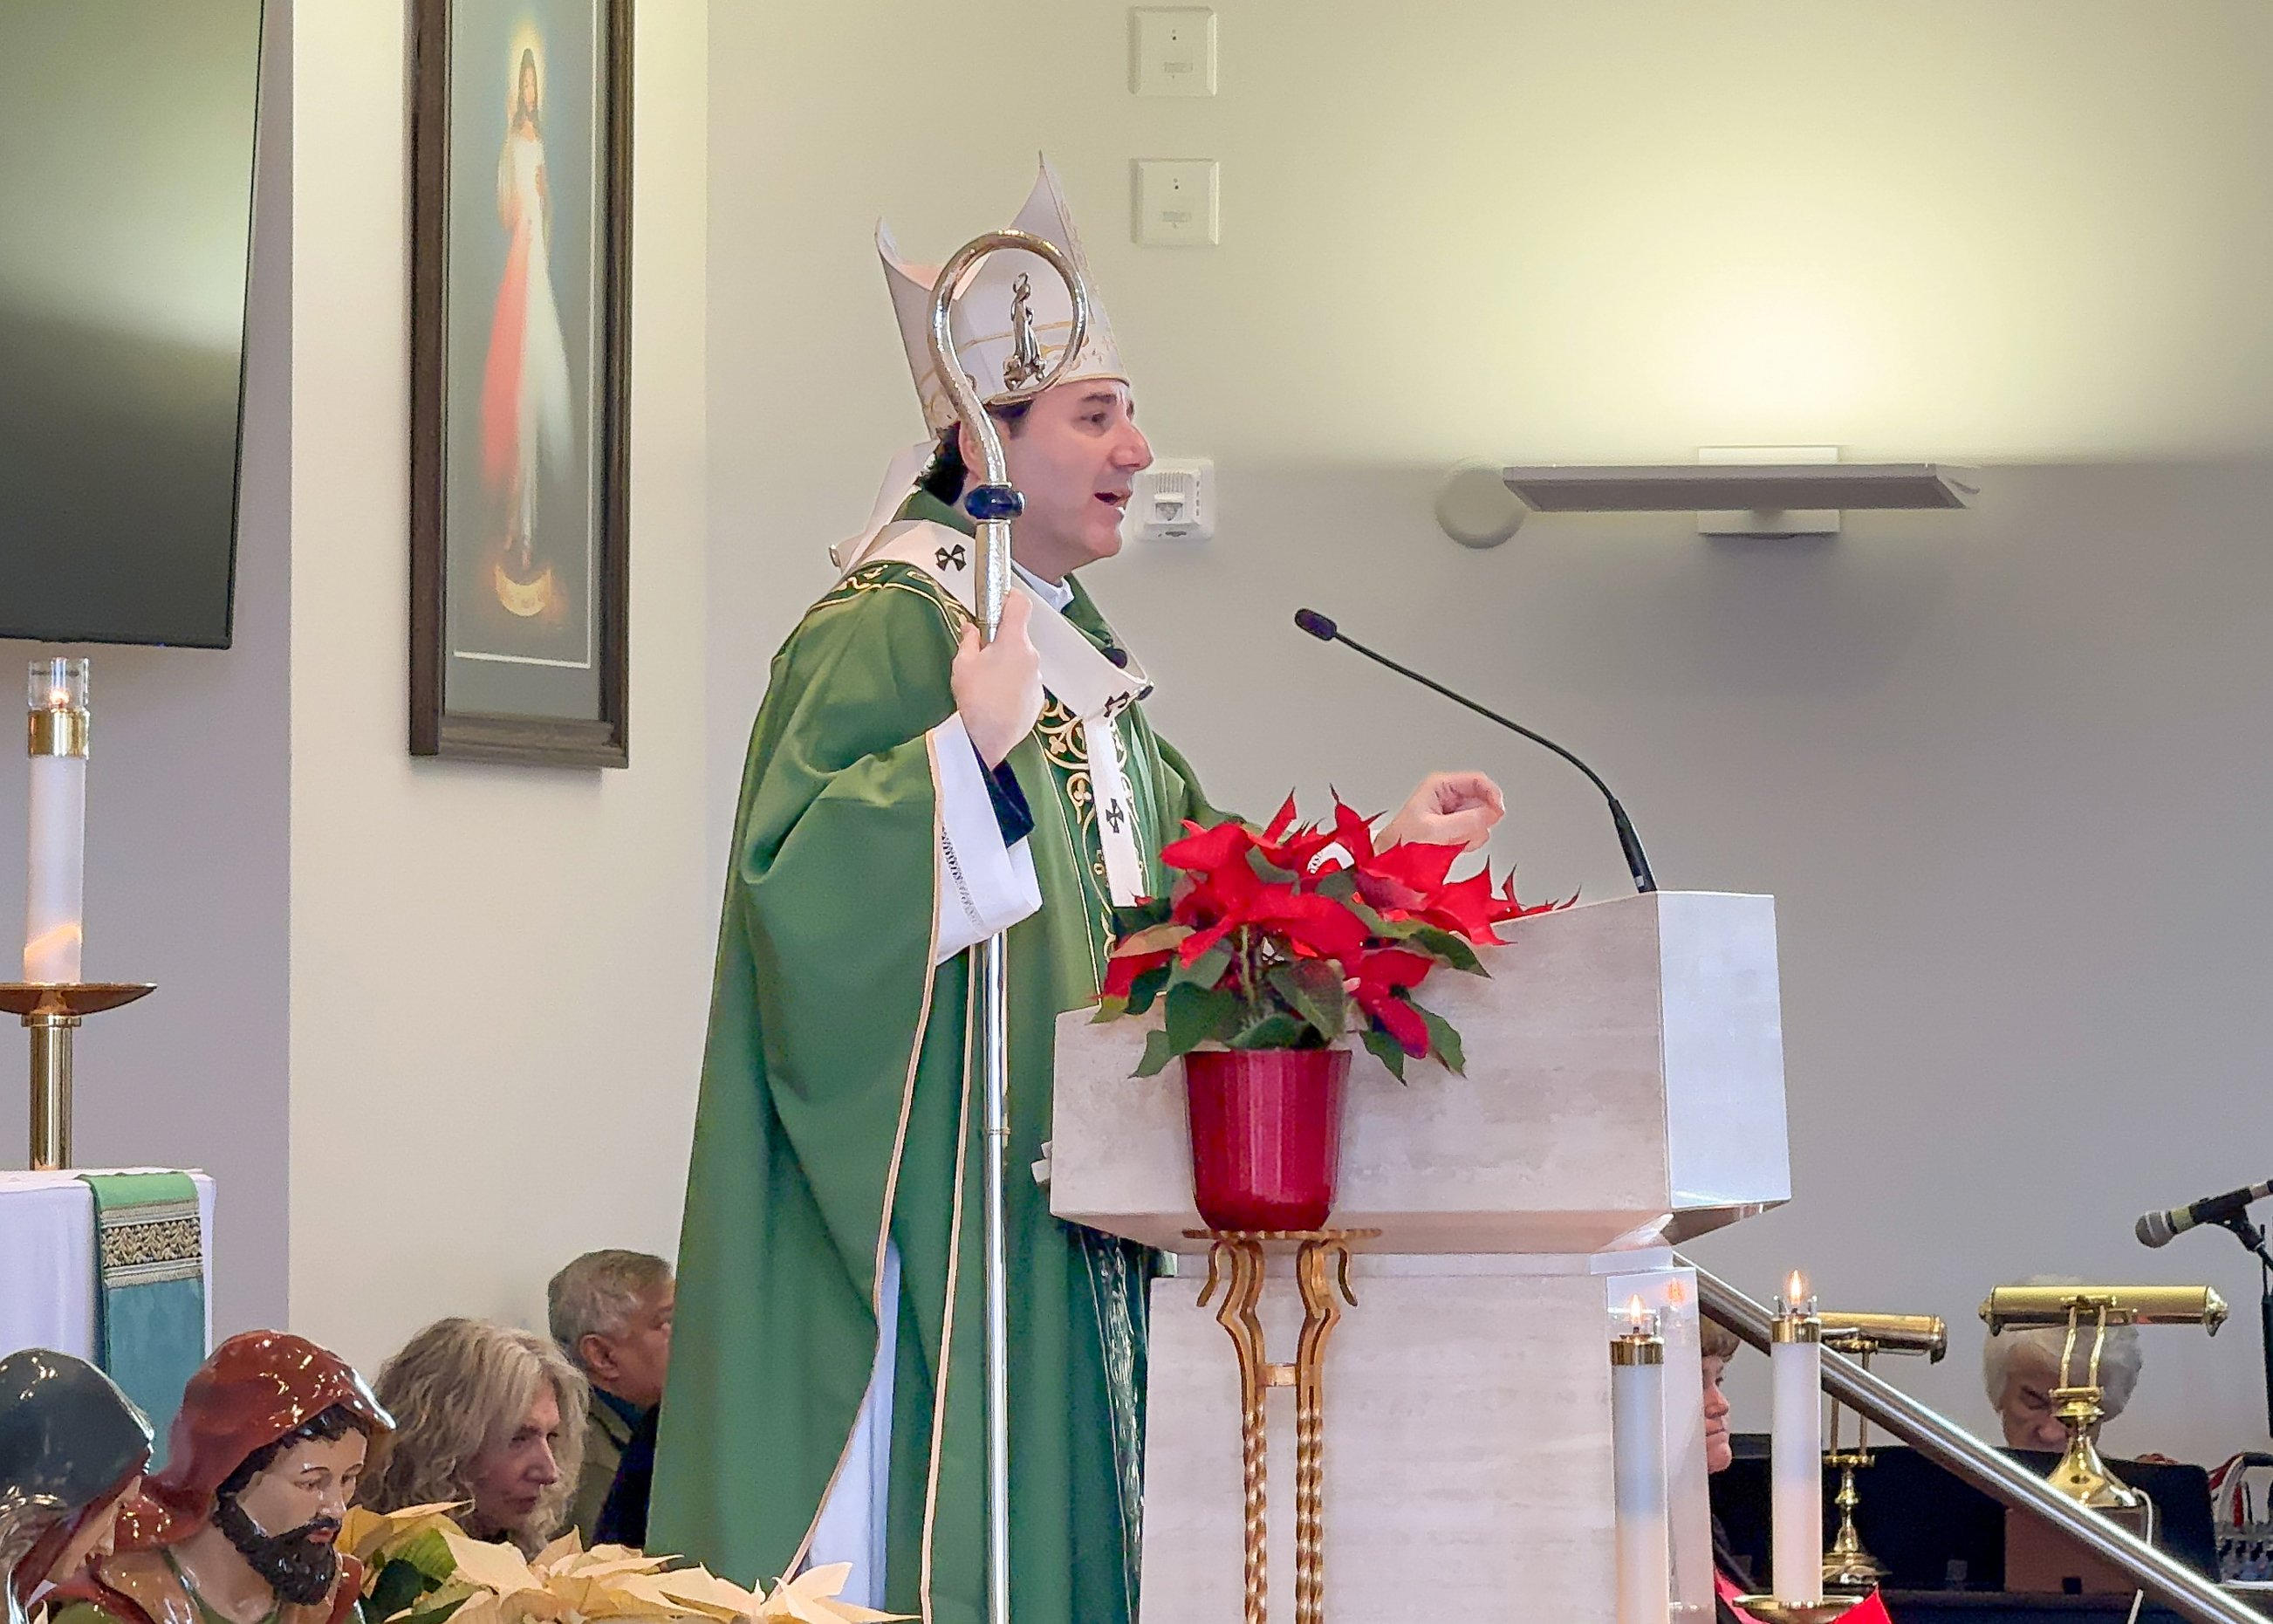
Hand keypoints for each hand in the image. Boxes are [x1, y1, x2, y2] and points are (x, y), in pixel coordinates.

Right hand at [952, 594, 1043, 765]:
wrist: (988, 739)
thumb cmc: (975, 700)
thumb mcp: (962, 664)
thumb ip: (969, 640)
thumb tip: (970, 628)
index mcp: (1013, 643)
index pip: (1021, 605)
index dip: (1010, 597)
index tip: (1000, 599)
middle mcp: (1031, 657)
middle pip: (1019, 637)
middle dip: (1002, 640)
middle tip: (982, 652)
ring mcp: (1037, 679)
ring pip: (1022, 661)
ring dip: (1008, 664)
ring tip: (987, 682)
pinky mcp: (1037, 698)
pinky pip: (1025, 682)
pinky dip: (1013, 684)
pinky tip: (997, 698)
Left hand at [1379, 771, 1504, 850]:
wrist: (1390, 860)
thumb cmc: (1400, 841)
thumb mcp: (1434, 830)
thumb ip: (1465, 822)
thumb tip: (1490, 814)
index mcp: (1439, 786)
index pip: (1478, 781)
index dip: (1492, 794)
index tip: (1498, 811)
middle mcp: (1447, 796)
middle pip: (1482, 800)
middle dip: (1480, 819)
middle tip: (1470, 831)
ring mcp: (1452, 812)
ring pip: (1480, 818)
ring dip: (1472, 832)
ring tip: (1454, 841)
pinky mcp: (1455, 827)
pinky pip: (1474, 831)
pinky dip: (1469, 841)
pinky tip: (1454, 845)